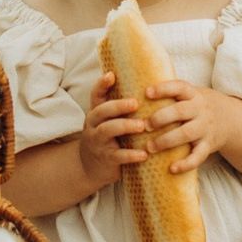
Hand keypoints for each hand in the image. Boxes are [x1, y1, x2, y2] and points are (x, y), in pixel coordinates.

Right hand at [76, 73, 149, 192]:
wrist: (91, 167)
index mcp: (97, 112)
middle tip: (136, 103)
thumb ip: (122, 107)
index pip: (96, 95)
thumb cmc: (109, 137)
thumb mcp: (109, 120)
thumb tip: (150, 84)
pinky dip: (131, 154)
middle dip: (118, 105)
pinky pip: (117, 156)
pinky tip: (145, 154)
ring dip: (124, 126)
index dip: (102, 84)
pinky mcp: (106, 159)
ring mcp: (98, 142)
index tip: (112, 74)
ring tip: (142, 126)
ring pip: (106, 130)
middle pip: (101, 111)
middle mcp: (94, 125)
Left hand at [140, 79, 230, 175]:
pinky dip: (186, 163)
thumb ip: (171, 94)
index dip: (163, 88)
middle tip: (145, 126)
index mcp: (194, 94)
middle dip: (160, 118)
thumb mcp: (191, 95)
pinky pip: (198, 156)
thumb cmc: (199, 106)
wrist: (232, 119)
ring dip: (166, 140)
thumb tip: (137, 91)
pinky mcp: (209, 145)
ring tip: (149, 147)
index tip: (147, 92)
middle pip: (180, 111)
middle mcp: (201, 109)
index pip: (179, 87)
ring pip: (186, 133)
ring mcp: (206, 128)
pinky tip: (172, 168)